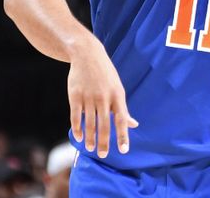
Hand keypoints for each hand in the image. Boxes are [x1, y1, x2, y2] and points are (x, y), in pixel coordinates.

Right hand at [68, 37, 138, 157]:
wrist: (87, 54)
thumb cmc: (106, 75)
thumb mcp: (118, 88)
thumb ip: (123, 109)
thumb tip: (134, 125)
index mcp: (117, 96)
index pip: (121, 120)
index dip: (122, 135)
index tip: (123, 150)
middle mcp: (104, 97)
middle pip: (104, 125)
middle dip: (103, 142)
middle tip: (103, 155)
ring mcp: (89, 97)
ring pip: (89, 123)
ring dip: (90, 138)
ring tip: (90, 148)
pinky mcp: (75, 96)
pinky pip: (76, 117)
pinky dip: (77, 129)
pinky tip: (79, 138)